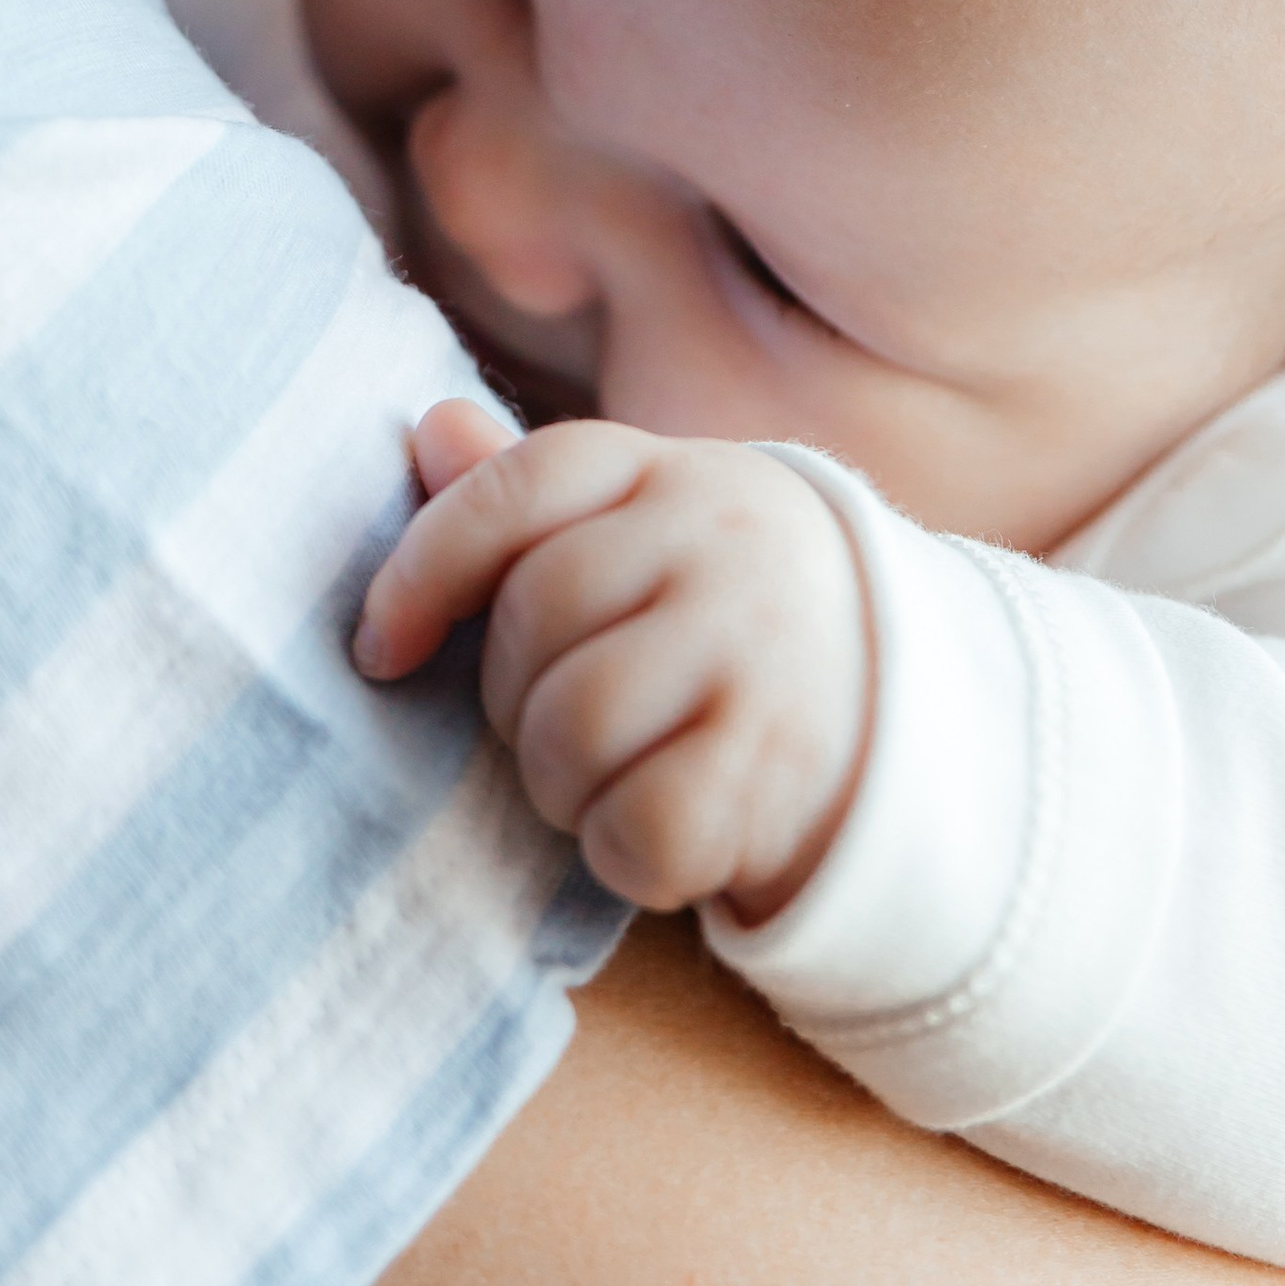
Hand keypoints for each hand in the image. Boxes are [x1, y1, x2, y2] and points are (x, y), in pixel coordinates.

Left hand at [355, 402, 872, 923]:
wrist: (903, 704)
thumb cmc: (721, 613)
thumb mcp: (641, 529)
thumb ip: (526, 496)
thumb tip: (429, 431)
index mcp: (671, 471)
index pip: (517, 488)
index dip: (422, 565)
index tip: (381, 648)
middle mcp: (723, 543)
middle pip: (532, 622)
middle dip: (512, 700)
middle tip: (562, 725)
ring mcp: (760, 650)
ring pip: (574, 729)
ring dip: (560, 784)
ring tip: (608, 776)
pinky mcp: (781, 764)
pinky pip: (637, 827)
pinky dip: (621, 853)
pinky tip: (656, 829)